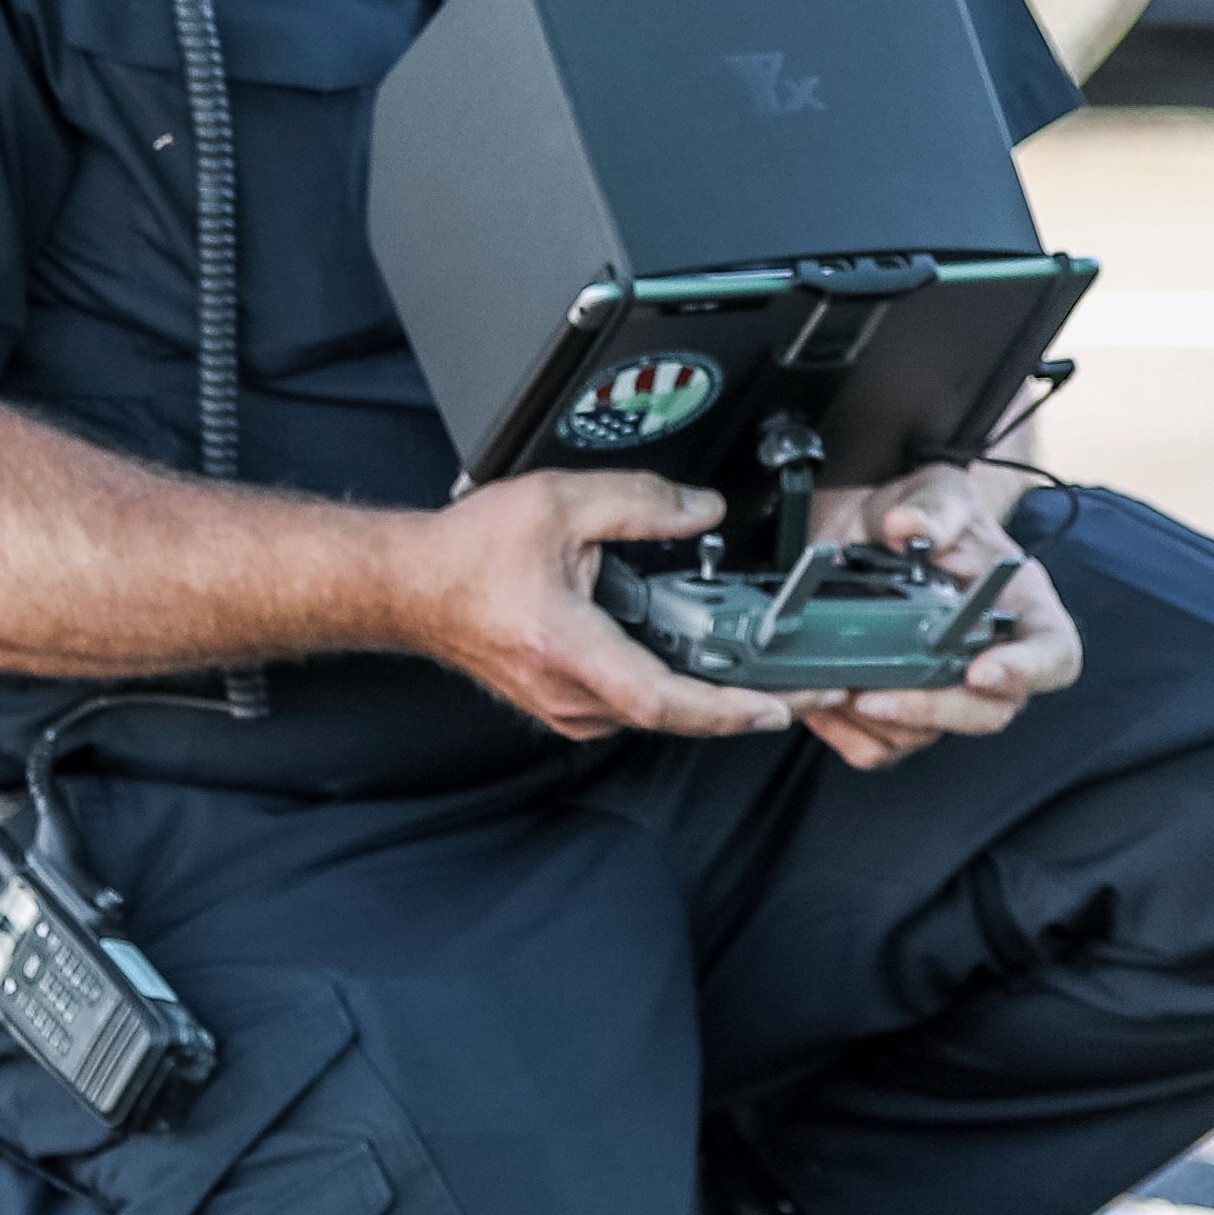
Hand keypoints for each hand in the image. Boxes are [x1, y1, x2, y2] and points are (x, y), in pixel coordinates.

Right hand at [403, 467, 792, 745]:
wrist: (411, 585)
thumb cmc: (466, 554)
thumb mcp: (560, 502)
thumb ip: (639, 501)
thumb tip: (701, 509)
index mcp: (567, 647)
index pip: (662, 698)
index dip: (726, 710)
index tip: (777, 709)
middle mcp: (567, 692)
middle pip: (671, 713)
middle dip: (740, 703)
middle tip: (801, 690)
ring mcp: (563, 707)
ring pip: (652, 712)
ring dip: (705, 696)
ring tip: (761, 673)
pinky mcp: (563, 705)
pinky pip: (630, 705)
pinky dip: (670, 688)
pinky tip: (696, 662)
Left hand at [786, 462, 1089, 774]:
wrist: (874, 529)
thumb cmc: (926, 511)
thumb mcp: (935, 492)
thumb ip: (933, 507)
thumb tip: (910, 526)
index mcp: (1022, 608)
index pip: (1053, 655)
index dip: (1027, 671)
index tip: (982, 672)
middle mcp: (992, 657)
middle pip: (990, 711)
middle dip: (936, 709)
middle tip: (878, 695)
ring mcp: (946, 688)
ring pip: (933, 734)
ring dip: (884, 723)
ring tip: (836, 692)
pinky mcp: (903, 707)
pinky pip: (885, 746)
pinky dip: (851, 737)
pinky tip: (822, 707)